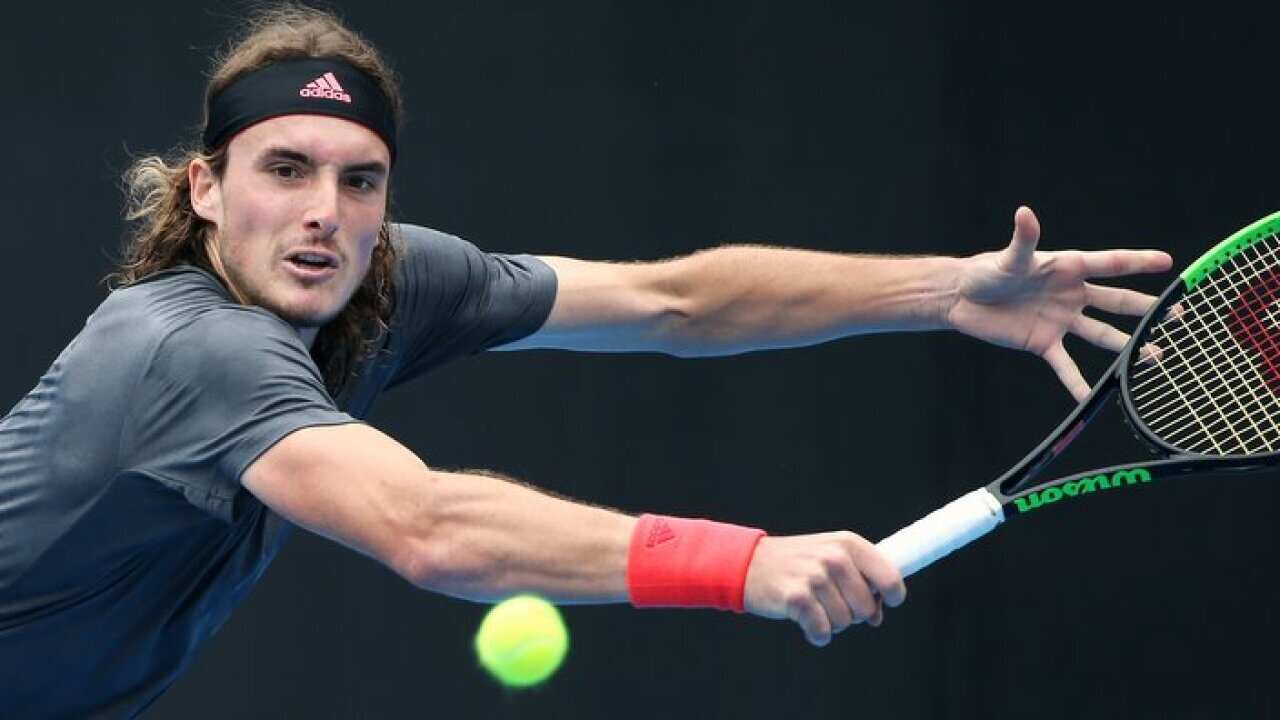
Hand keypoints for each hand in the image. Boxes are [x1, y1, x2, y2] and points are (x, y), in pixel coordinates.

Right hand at [743, 532, 905, 645]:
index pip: (890, 579)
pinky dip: (815, 633)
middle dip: (852, 614)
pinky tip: (804, 620)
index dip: (892, 596)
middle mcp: (835, 557)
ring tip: (813, 606)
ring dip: (830, 622)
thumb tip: (877, 616)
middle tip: (830, 602)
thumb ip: (859, 580)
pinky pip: (822, 631)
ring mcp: (816, 576)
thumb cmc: (795, 563)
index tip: (886, 602)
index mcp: (848, 544)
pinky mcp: (798, 597)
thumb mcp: (830, 557)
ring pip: (845, 623)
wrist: (748, 563)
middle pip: (867, 608)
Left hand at [945, 206, 1173, 400]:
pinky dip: (1079, 382)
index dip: (1138, 262)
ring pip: (1101, 334)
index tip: (1168, 263)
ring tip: (1154, 356)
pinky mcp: (1043, 342)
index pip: (1110, 264)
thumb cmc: (986, 271)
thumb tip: (1024, 213)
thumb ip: (1023, 240)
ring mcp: (1060, 320)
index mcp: (1068, 268)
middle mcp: (1071, 294)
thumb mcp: (1008, 258)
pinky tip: (1096, 396)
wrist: (962, 298)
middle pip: (1116, 301)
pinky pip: (1066, 365)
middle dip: (1147, 308)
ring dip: (1127, 346)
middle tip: (1179, 313)